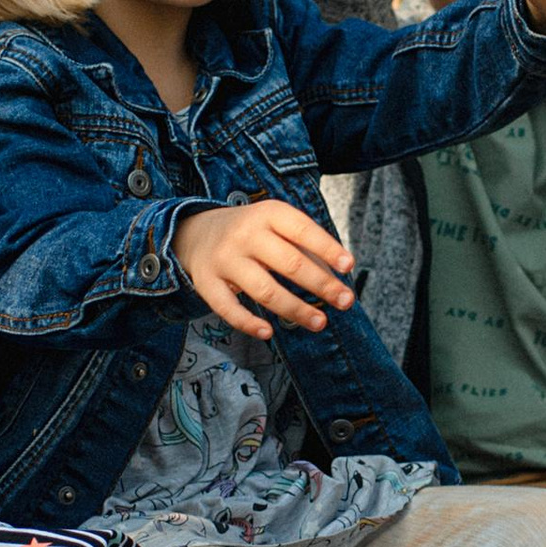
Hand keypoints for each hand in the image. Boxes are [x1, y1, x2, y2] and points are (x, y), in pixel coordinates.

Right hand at [173, 201, 355, 340]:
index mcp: (268, 213)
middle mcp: (245, 234)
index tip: (349, 266)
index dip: (327, 249)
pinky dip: (247, 323)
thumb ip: (304, 247)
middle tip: (346, 301)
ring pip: (265, 290)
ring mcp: (224, 259)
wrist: (196, 232)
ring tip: (320, 322)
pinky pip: (227, 308)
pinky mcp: (206, 283)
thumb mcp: (276, 225)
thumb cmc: (251, 232)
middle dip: (322, 284)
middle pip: (290, 263)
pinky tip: (268, 333)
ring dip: (296, 309)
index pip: (303, 230)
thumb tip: (334, 282)